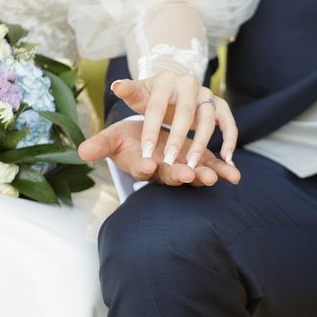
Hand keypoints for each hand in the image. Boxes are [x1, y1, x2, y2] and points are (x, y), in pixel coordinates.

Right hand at [78, 120, 239, 186]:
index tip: (146, 164)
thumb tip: (81, 151)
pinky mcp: (198, 161)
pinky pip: (211, 167)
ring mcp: (181, 167)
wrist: (148, 139)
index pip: (140, 167)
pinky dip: (223, 171)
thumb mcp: (112, 139)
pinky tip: (234, 175)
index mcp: (141, 164)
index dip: (143, 166)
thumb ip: (101, 145)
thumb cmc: (127, 140)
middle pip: (170, 174)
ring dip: (203, 176)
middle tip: (187, 175)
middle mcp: (162, 170)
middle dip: (179, 175)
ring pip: (193, 174)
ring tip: (213, 178)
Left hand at [110, 72, 236, 169]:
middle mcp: (188, 84)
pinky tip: (226, 159)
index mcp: (165, 81)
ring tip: (192, 166)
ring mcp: (206, 93)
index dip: (150, 130)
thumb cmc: (150, 95)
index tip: (145, 153)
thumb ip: (127, 92)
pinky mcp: (219, 104)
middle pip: (185, 112)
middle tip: (168, 162)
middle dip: (177, 139)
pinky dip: (230, 138)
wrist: (173, 87)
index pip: (156, 107)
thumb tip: (116, 86)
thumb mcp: (137, 94)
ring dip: (201, 143)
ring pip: (208, 118)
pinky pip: (228, 121)